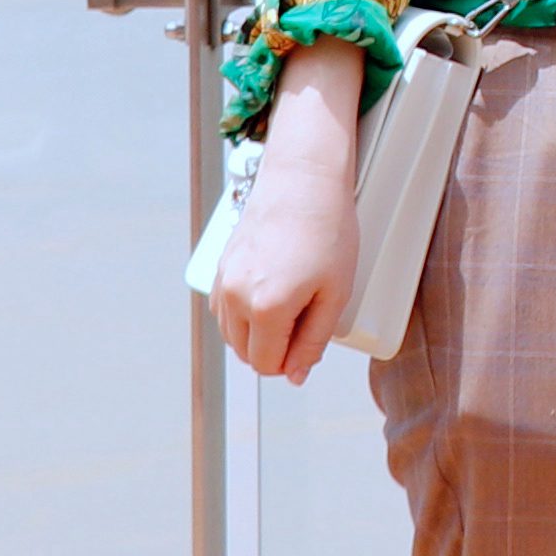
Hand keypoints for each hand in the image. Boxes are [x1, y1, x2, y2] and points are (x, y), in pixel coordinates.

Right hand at [214, 77, 363, 384]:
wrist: (304, 180)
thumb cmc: (327, 231)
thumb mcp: (335, 293)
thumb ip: (313, 341)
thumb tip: (296, 375)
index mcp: (266, 308)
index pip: (267, 364)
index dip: (291, 363)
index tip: (310, 343)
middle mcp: (235, 297)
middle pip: (246, 353)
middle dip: (274, 351)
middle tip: (305, 321)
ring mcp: (223, 280)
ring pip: (231, 334)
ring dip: (257, 334)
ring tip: (291, 306)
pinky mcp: (220, 266)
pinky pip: (223, 309)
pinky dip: (242, 314)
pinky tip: (269, 297)